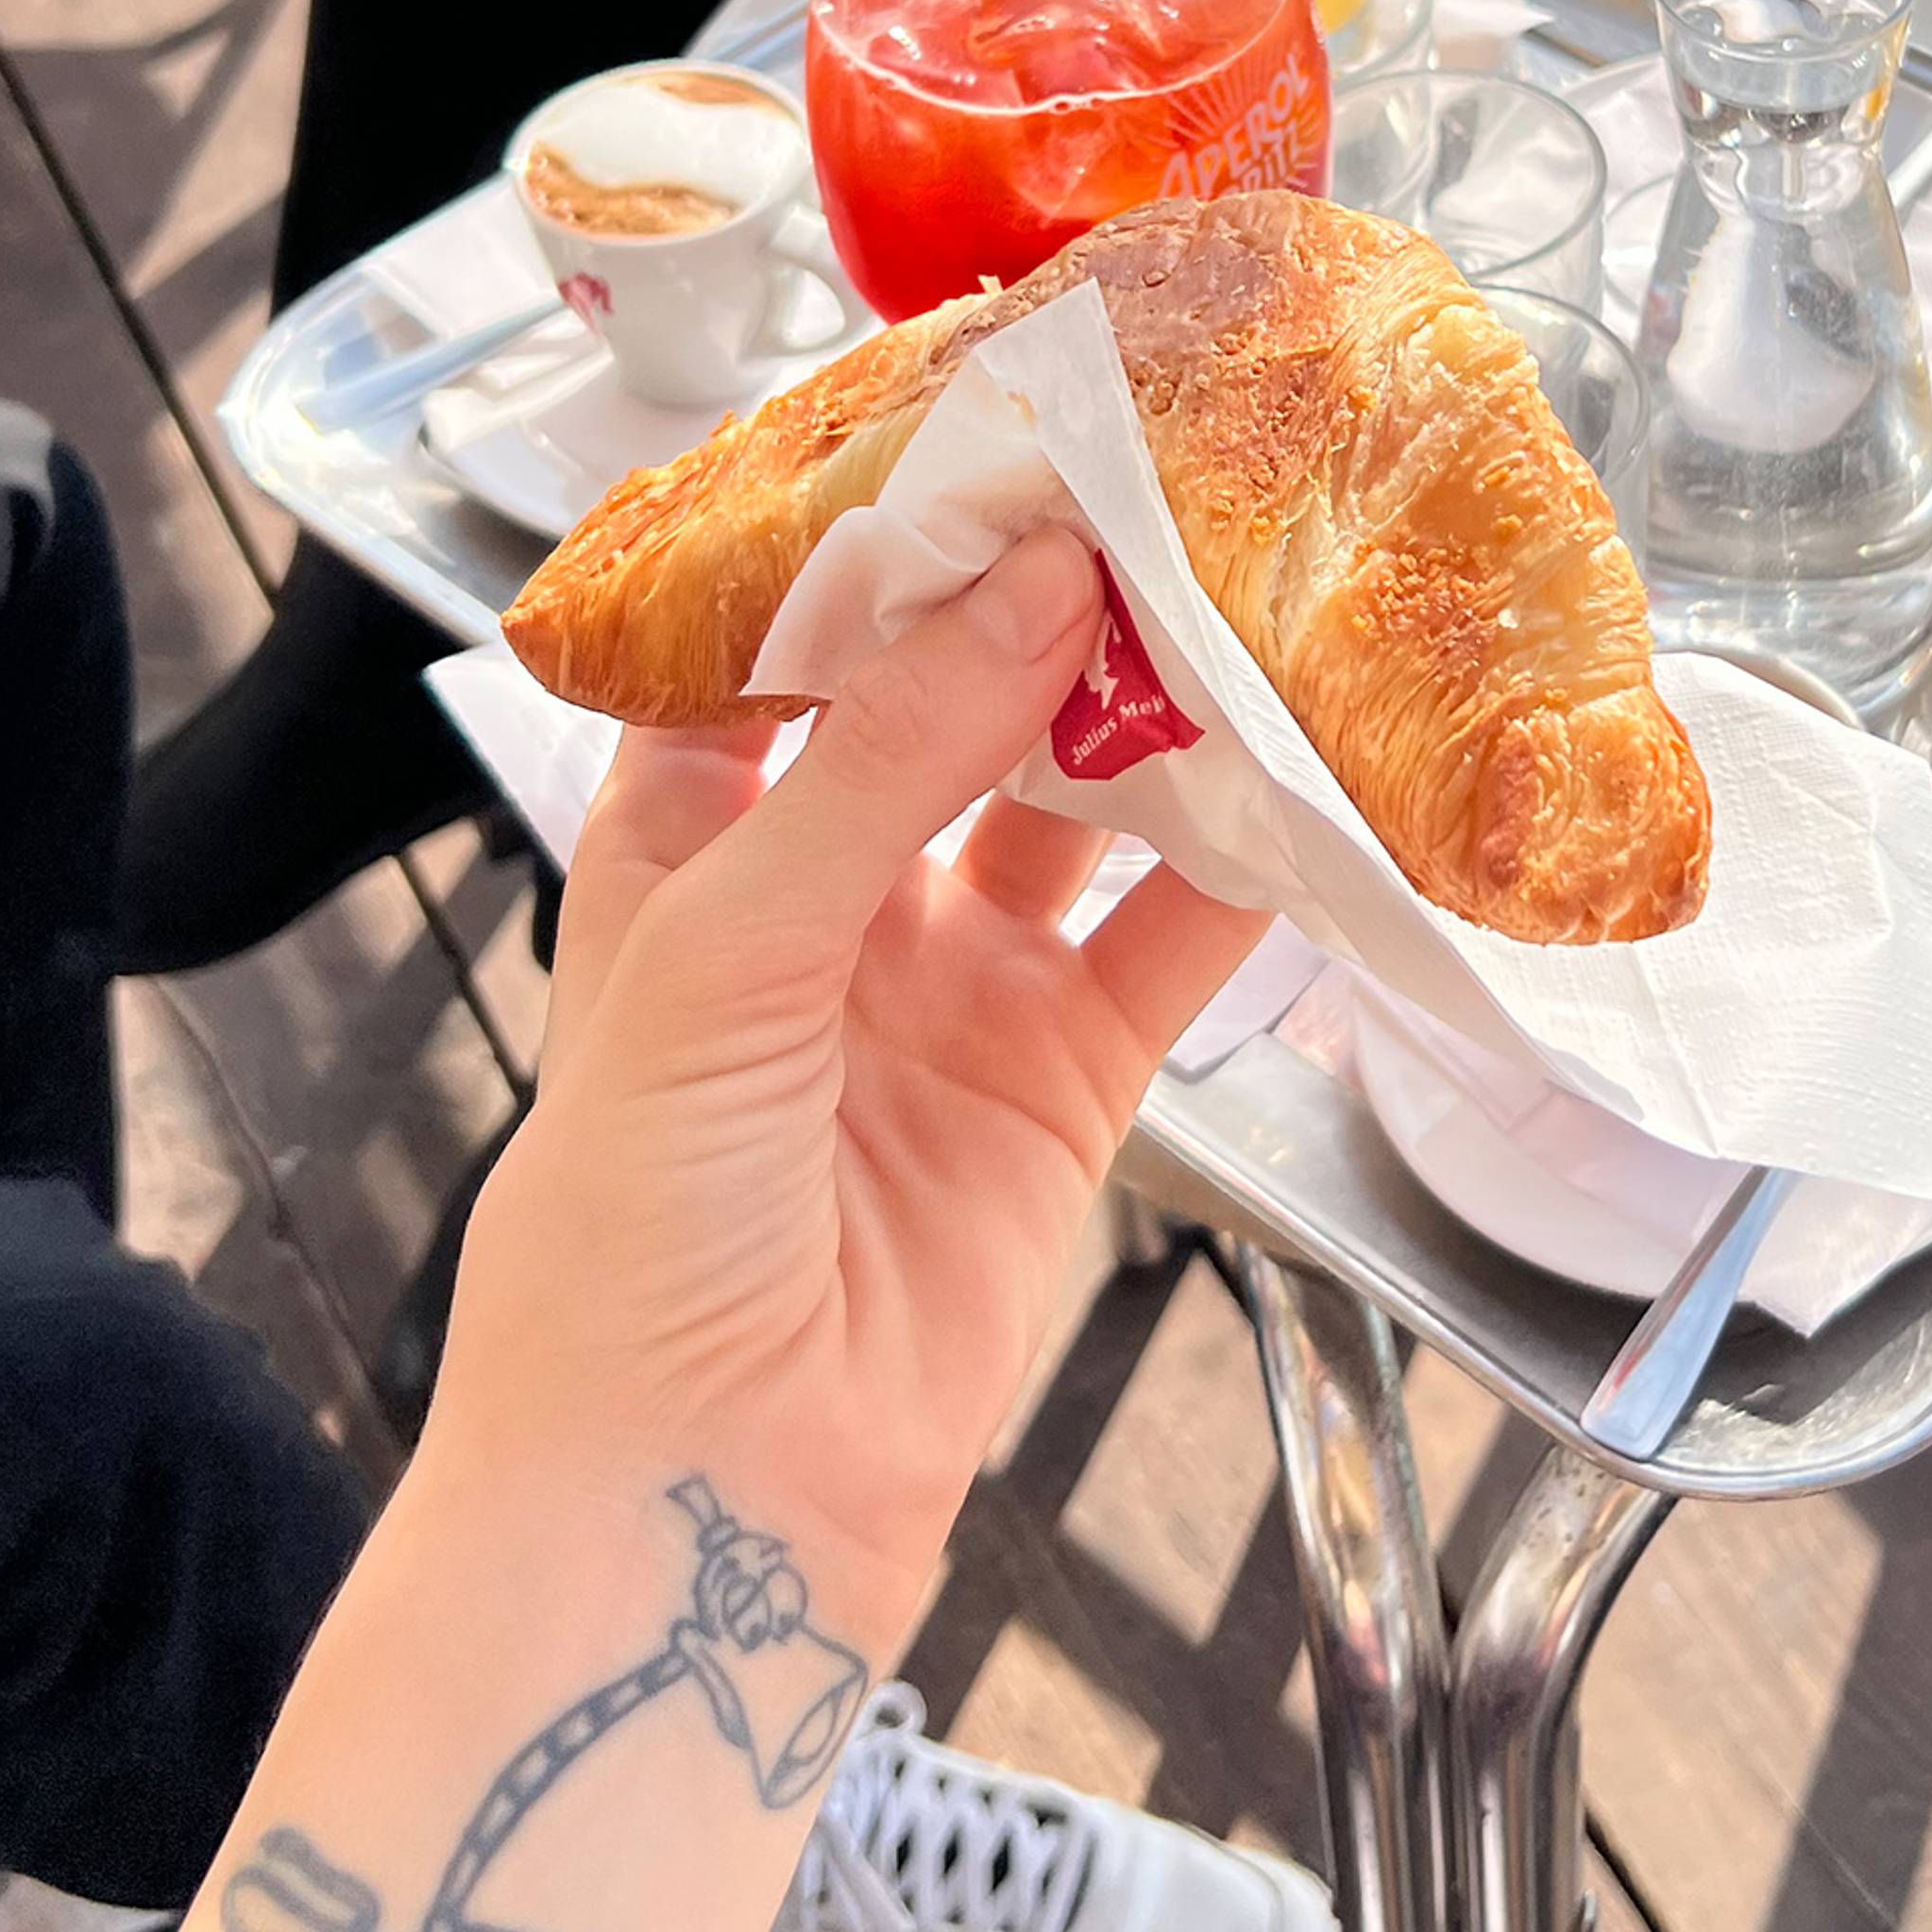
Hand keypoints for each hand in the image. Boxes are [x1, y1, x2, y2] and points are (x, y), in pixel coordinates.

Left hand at [428, 532, 1266, 1645]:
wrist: (703, 1504)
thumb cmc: (623, 1238)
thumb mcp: (723, 957)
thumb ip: (881, 766)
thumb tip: (1026, 588)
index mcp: (685, 845)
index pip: (784, 644)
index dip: (878, 541)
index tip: (986, 427)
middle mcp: (822, 900)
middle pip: (948, 710)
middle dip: (1043, 613)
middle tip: (1154, 492)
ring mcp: (948, 990)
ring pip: (1073, 813)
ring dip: (1152, 724)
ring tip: (1246, 602)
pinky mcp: (1058, 1086)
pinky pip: (1165, 949)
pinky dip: (1243, 873)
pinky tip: (1309, 783)